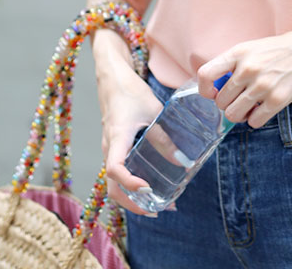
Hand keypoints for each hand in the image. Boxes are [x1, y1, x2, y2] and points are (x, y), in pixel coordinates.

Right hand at [97, 55, 176, 214]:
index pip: (115, 169)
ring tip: (156, 205)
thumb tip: (182, 161)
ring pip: (113, 183)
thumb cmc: (131, 93)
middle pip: (112, 187)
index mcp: (117, 138)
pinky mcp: (113, 148)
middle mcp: (109, 148)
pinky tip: (148, 186)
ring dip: (132, 198)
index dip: (130, 182)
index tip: (148, 188)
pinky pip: (117, 173)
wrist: (113, 81)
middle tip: (157, 210)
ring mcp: (109, 150)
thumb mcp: (153, 112)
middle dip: (132, 204)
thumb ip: (164, 136)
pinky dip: (130, 185)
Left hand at [197, 20, 291, 128]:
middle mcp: (248, 68)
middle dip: (227, 105)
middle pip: (220, 101)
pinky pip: (254, 122)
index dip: (204, 89)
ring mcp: (263, 84)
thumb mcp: (254, 48)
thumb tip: (218, 88)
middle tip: (240, 101)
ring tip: (250, 108)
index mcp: (239, 52)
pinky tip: (263, 111)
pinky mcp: (279, 99)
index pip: (205, 74)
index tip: (212, 93)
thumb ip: (235, 64)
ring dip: (240, 115)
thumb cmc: (283, 48)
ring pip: (234, 115)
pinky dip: (255, 120)